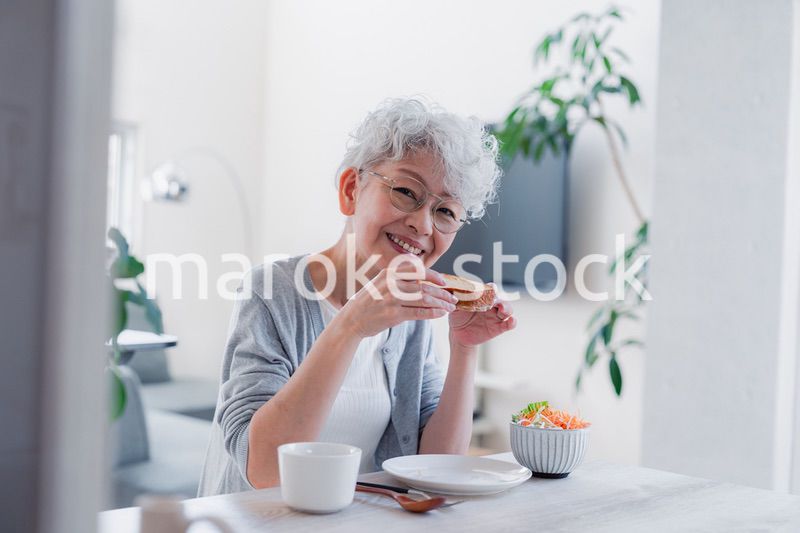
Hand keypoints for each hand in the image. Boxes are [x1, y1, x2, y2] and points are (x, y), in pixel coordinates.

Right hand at [338, 261, 458, 338]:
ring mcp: (392, 299)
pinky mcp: (393, 315)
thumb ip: (399, 279)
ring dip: (441, 303)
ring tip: (450, 307)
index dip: (433, 274)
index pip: (416, 268)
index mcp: (388, 272)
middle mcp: (391, 283)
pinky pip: (418, 312)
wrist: (351, 320)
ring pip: (424, 298)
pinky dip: (432, 313)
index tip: (443, 281)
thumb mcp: (380, 283)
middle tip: (452, 297)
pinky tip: (441, 313)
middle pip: (424, 285)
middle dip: (442, 292)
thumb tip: (423, 281)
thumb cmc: (369, 301)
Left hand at [448, 285, 515, 347]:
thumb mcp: (455, 308)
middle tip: (494, 301)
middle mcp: (491, 306)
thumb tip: (453, 292)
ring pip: (508, 310)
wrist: (458, 334)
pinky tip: (511, 321)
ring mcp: (496, 317)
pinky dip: (512, 322)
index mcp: (482, 299)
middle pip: (501, 299)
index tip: (490, 289)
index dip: (491, 288)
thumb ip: (457, 300)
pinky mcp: (498, 328)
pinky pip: (509, 324)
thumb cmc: (458, 317)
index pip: (490, 290)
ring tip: (502, 310)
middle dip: (499, 299)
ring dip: (507, 308)